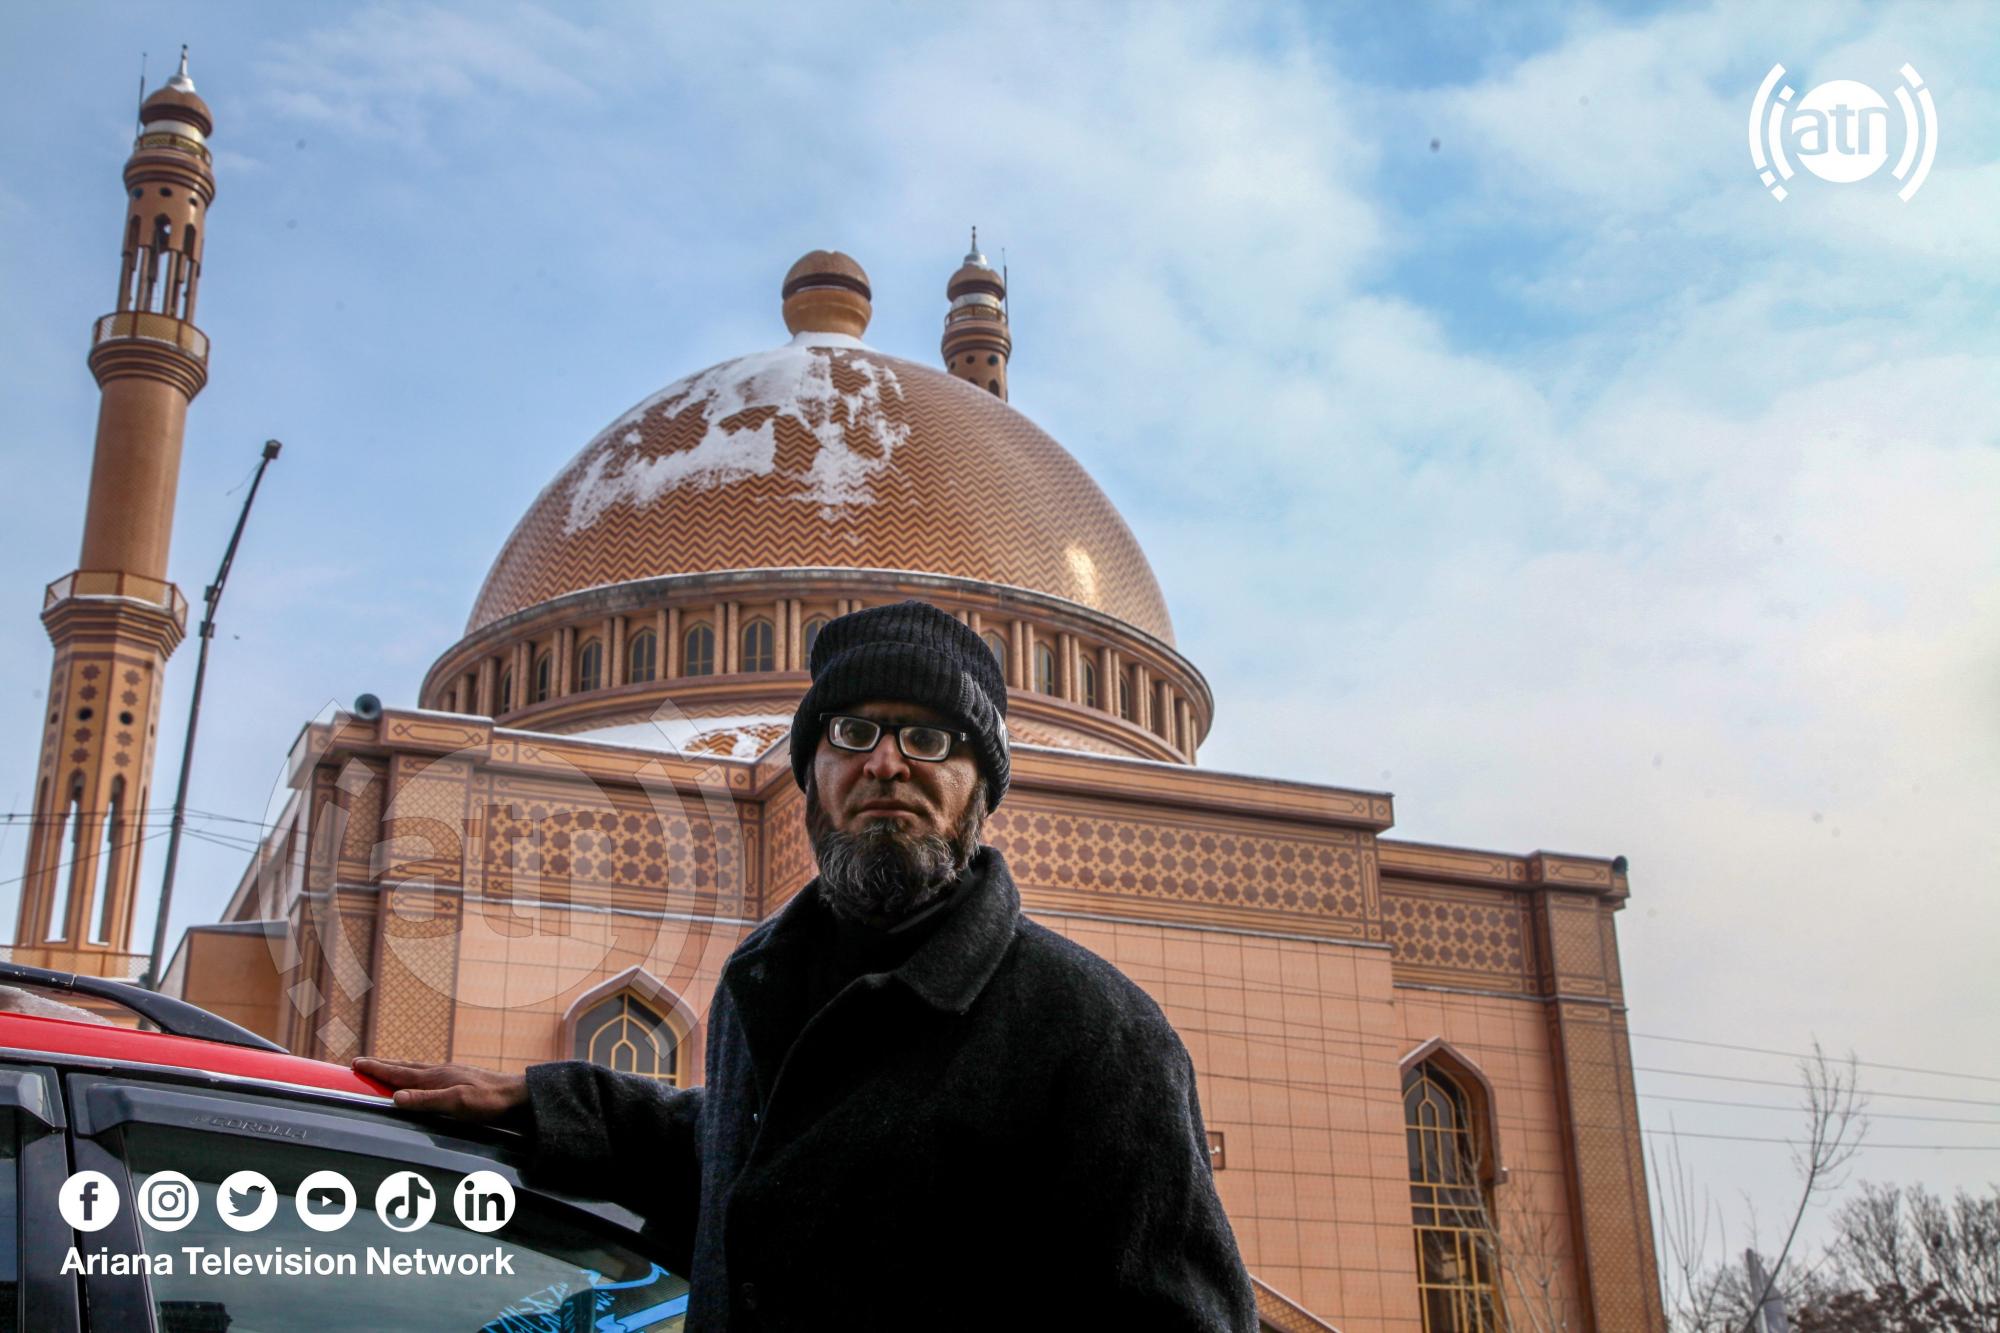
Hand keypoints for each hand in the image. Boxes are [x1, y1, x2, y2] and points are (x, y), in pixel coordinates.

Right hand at [353, 1057, 527, 1120]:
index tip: (355, 1063)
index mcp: (435, 1077)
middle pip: (404, 1066)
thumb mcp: (457, 1103)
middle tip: (360, 1062)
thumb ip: (426, 1100)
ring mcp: (450, 1074)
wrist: (517, 1095)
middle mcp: (440, 1072)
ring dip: (396, 1068)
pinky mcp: (459, 1080)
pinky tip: (419, 1079)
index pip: (398, 1072)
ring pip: (416, 1069)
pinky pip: (428, 1074)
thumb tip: (395, 1097)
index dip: (376, 1069)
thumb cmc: (489, 1101)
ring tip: (384, 1067)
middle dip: (381, 1065)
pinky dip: (414, 1074)